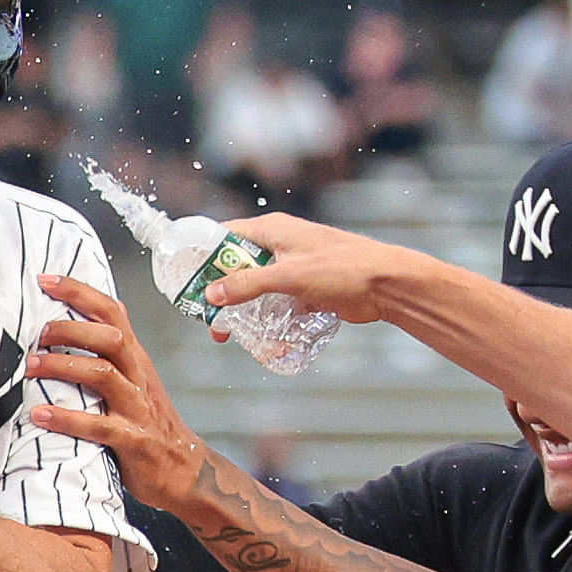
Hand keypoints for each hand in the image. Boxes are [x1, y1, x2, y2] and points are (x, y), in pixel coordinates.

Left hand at [24, 275, 206, 494]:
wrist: (186, 472)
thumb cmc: (149, 426)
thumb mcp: (132, 383)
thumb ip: (107, 358)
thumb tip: (62, 332)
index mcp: (136, 358)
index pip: (113, 310)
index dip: (79, 291)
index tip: (44, 279)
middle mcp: (138, 376)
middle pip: (110, 336)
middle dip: (69, 327)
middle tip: (36, 333)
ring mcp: (137, 408)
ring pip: (103, 374)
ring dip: (62, 366)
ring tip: (30, 367)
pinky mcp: (133, 440)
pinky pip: (98, 426)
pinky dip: (66, 419)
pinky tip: (39, 415)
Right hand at [184, 214, 423, 324]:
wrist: (386, 285)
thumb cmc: (341, 269)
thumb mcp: (288, 276)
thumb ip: (249, 284)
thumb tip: (212, 295)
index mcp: (272, 230)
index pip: (224, 236)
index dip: (203, 256)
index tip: (186, 280)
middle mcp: (280, 245)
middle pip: (237, 267)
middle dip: (222, 294)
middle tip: (208, 319)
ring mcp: (294, 268)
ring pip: (257, 289)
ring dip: (244, 311)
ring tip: (230, 334)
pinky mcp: (307, 289)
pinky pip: (278, 304)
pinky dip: (269, 321)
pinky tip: (265, 341)